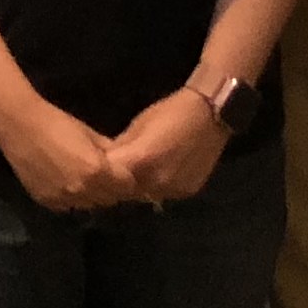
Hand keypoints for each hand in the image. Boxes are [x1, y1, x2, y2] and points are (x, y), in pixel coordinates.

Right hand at [0, 95, 126, 212]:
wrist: (18, 124)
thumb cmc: (56, 122)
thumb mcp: (89, 134)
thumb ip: (109, 152)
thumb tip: (122, 162)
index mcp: (96, 172)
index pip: (126, 186)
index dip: (126, 178)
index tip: (122, 171)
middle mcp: (82, 191)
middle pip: (110, 199)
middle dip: (111, 188)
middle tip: (105, 175)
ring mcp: (63, 199)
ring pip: (89, 204)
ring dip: (92, 195)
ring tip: (84, 178)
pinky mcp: (47, 202)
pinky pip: (69, 205)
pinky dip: (71, 197)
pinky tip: (64, 181)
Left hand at [105, 91, 231, 206]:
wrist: (211, 115)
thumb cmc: (170, 112)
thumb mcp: (138, 126)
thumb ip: (121, 148)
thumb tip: (106, 160)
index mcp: (140, 160)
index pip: (110, 177)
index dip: (102, 174)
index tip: (96, 169)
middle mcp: (156, 181)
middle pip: (127, 190)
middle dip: (118, 182)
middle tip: (114, 172)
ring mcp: (173, 190)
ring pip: (145, 195)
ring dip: (137, 186)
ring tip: (136, 172)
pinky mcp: (187, 193)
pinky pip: (164, 194)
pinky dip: (156, 186)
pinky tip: (157, 173)